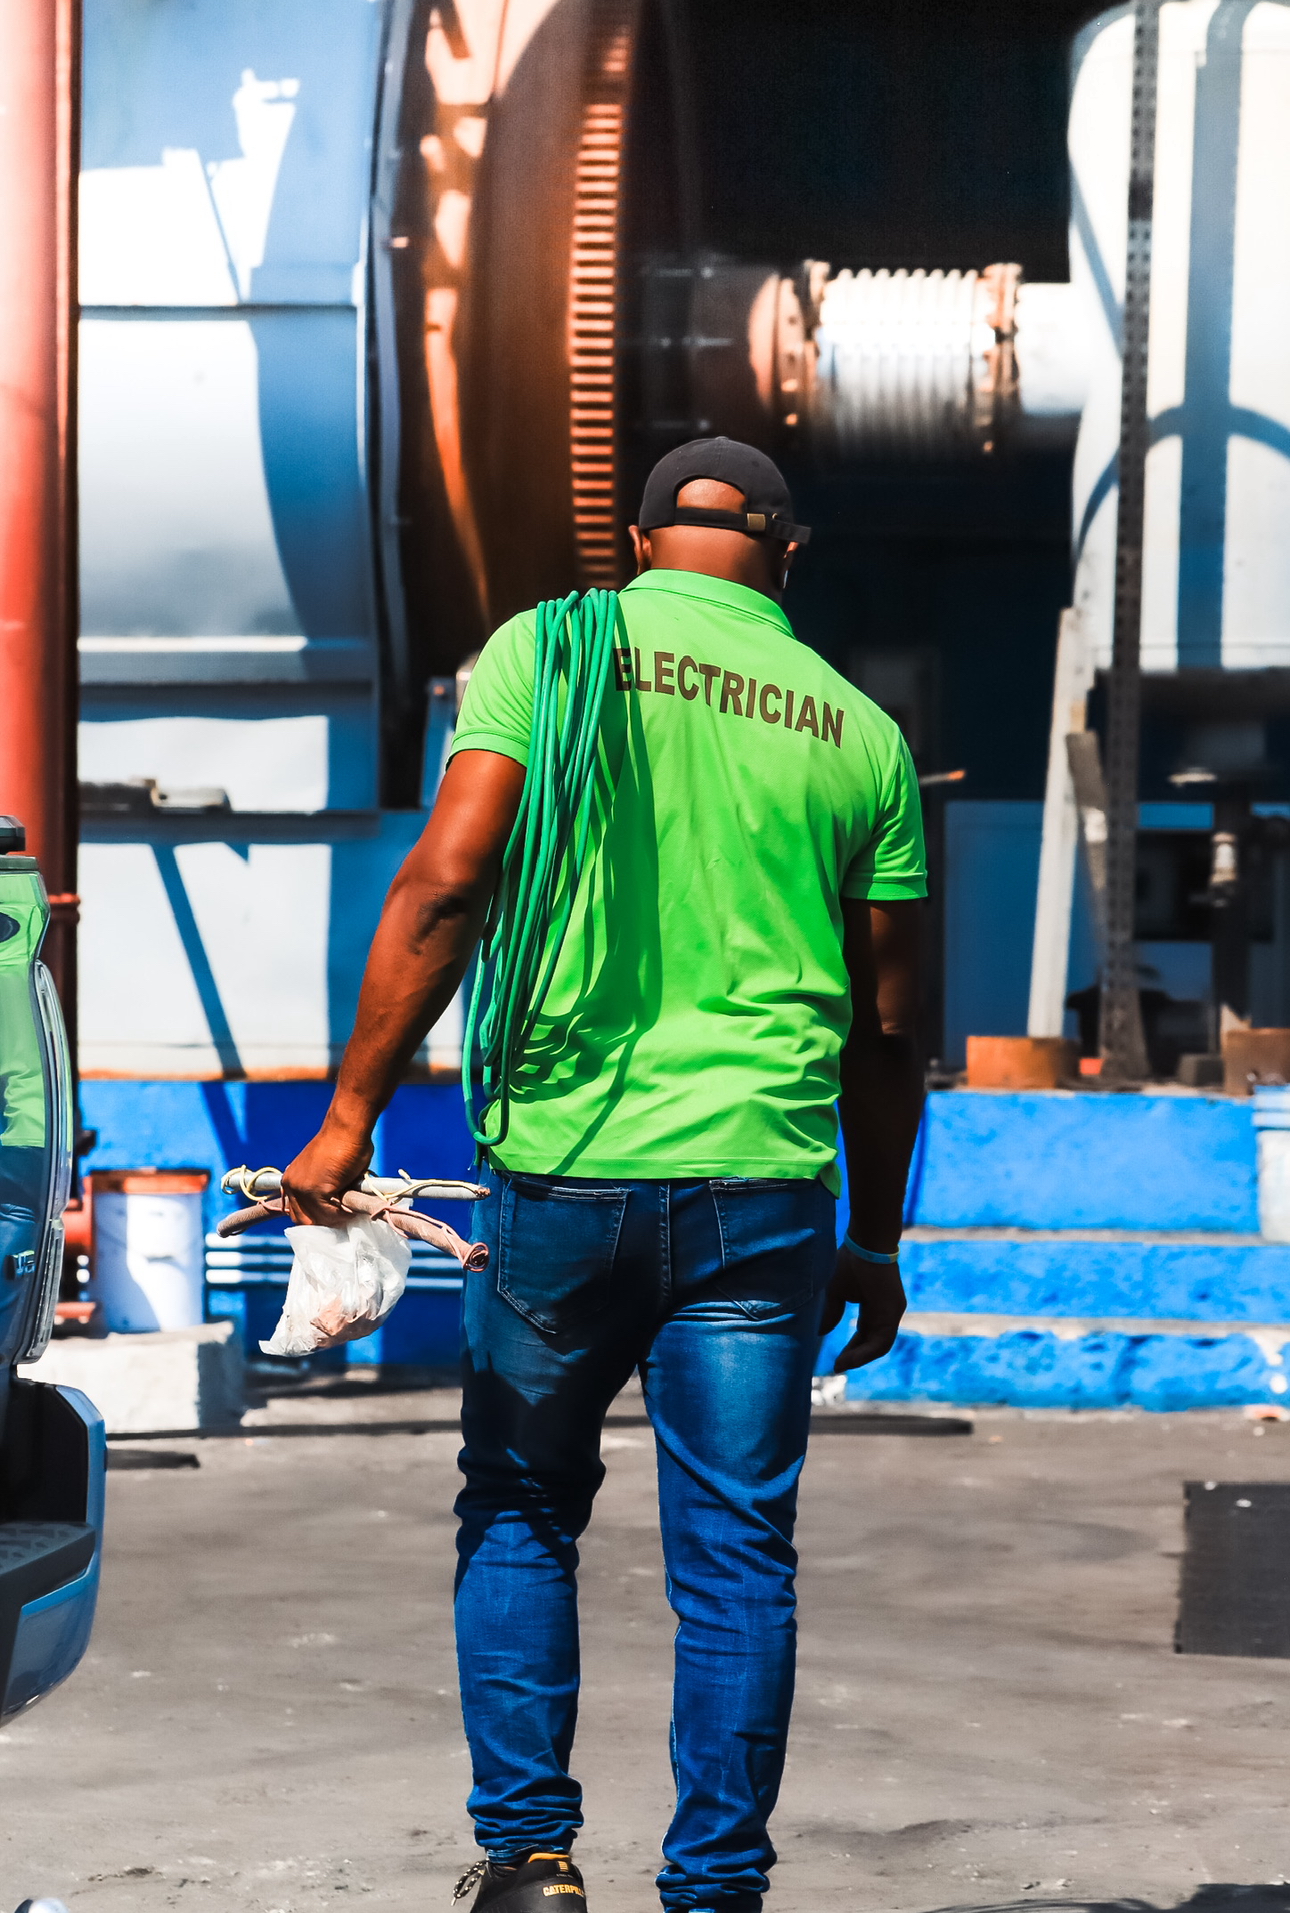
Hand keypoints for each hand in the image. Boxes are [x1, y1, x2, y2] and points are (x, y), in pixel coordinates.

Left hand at [281, 1120, 373, 1225]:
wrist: (347, 1129)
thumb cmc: (344, 1145)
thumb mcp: (327, 1173)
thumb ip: (325, 1192)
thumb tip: (336, 1210)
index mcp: (290, 1181)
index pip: (297, 1213)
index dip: (316, 1219)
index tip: (333, 1220)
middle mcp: (291, 1185)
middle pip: (303, 1221)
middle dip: (324, 1223)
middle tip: (343, 1219)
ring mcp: (301, 1189)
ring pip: (316, 1220)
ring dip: (335, 1220)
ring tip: (350, 1211)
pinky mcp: (314, 1190)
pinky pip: (329, 1214)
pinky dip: (342, 1215)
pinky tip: (352, 1207)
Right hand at [819, 1244, 906, 1371]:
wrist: (865, 1242)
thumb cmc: (850, 1262)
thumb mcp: (836, 1293)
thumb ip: (831, 1313)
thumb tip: (820, 1334)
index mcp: (873, 1306)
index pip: (865, 1333)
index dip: (852, 1348)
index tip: (837, 1360)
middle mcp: (886, 1311)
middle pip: (873, 1342)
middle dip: (855, 1356)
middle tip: (838, 1366)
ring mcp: (892, 1311)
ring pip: (880, 1344)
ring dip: (860, 1357)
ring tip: (842, 1365)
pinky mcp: (894, 1310)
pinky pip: (883, 1340)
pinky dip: (867, 1351)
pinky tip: (851, 1358)